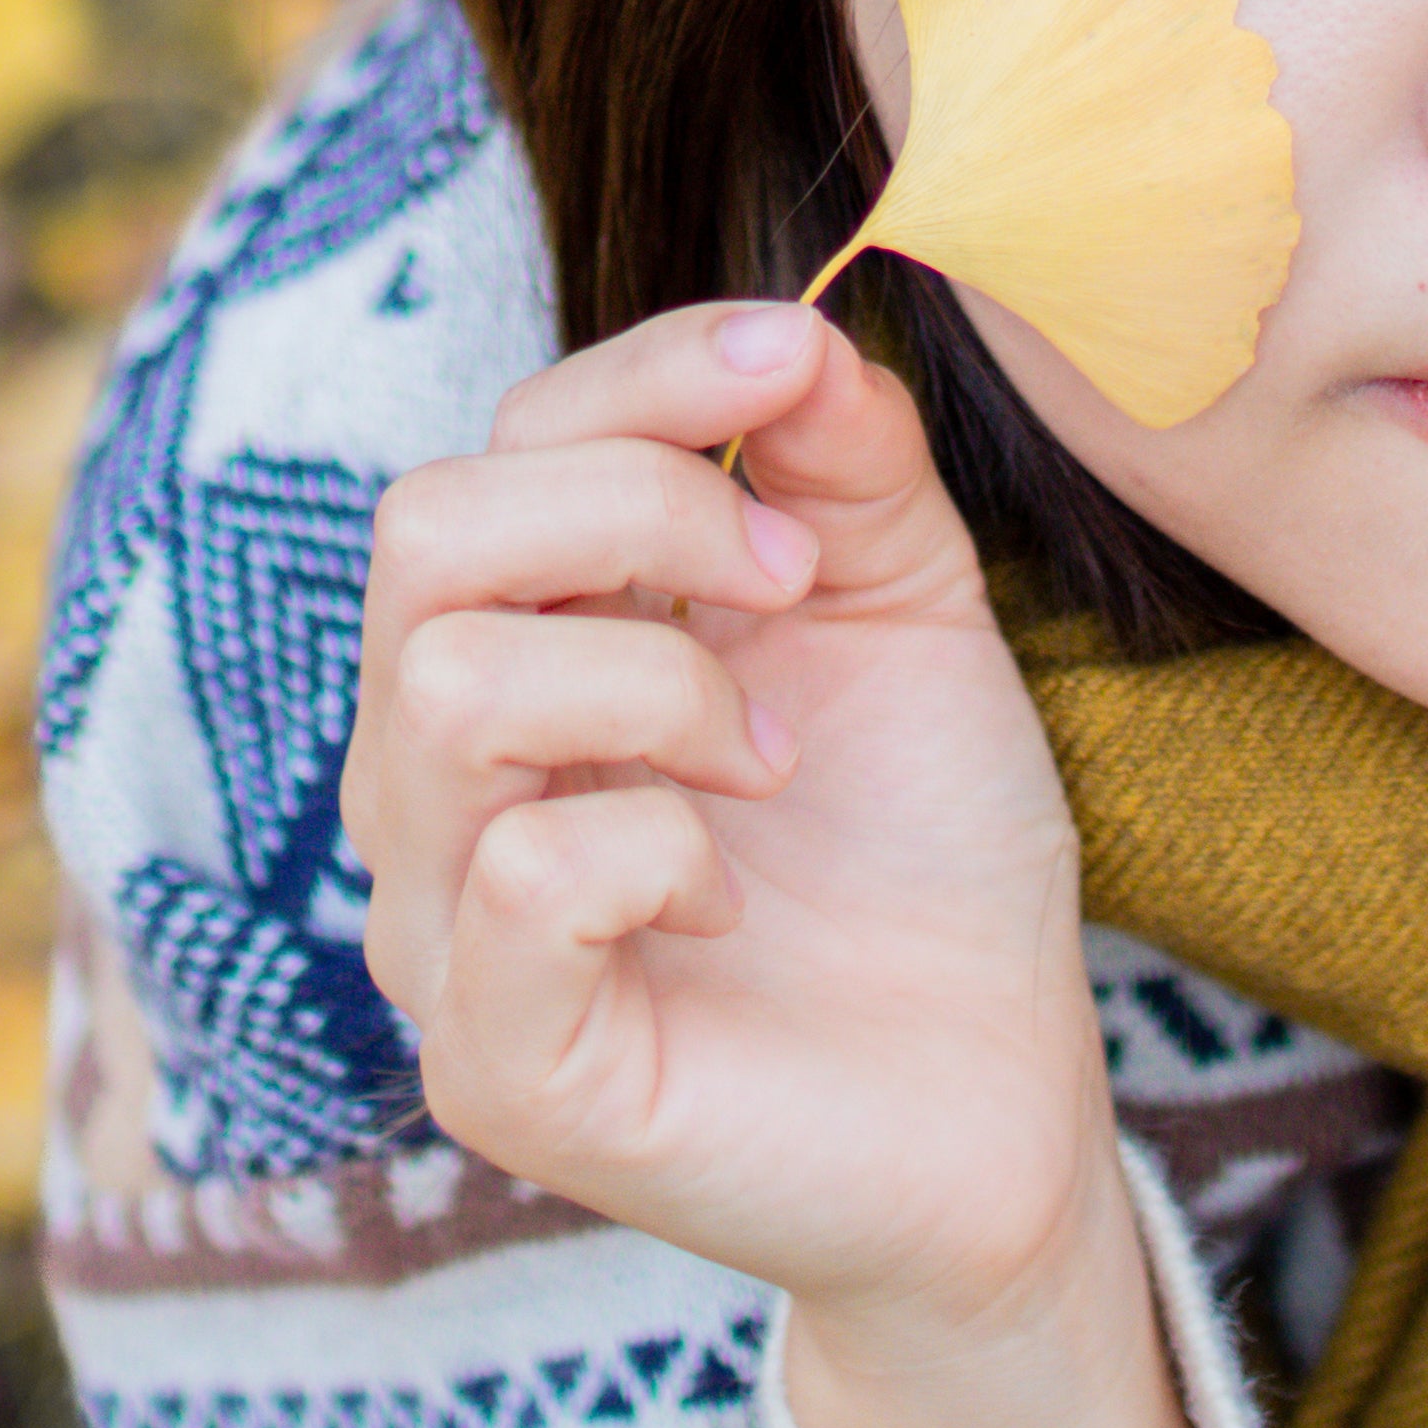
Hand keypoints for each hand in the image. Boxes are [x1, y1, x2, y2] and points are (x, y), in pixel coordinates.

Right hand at [343, 300, 1277, 1427]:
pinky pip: (519, 878)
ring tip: (771, 766)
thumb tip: (794, 326)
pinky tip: (730, 900)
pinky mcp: (493, 1065)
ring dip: (662, 689)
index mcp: (522, 643)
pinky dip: (659, 845)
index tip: (794, 376)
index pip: (499, 442)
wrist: (1004, 1101)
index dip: (646, 374)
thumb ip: (844, 458)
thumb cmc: (926, 853)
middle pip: (424, 532)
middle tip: (796, 595)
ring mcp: (440, 925)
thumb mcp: (905, 608)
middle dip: (642, 516)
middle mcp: (438, 773)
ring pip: (450, 688)